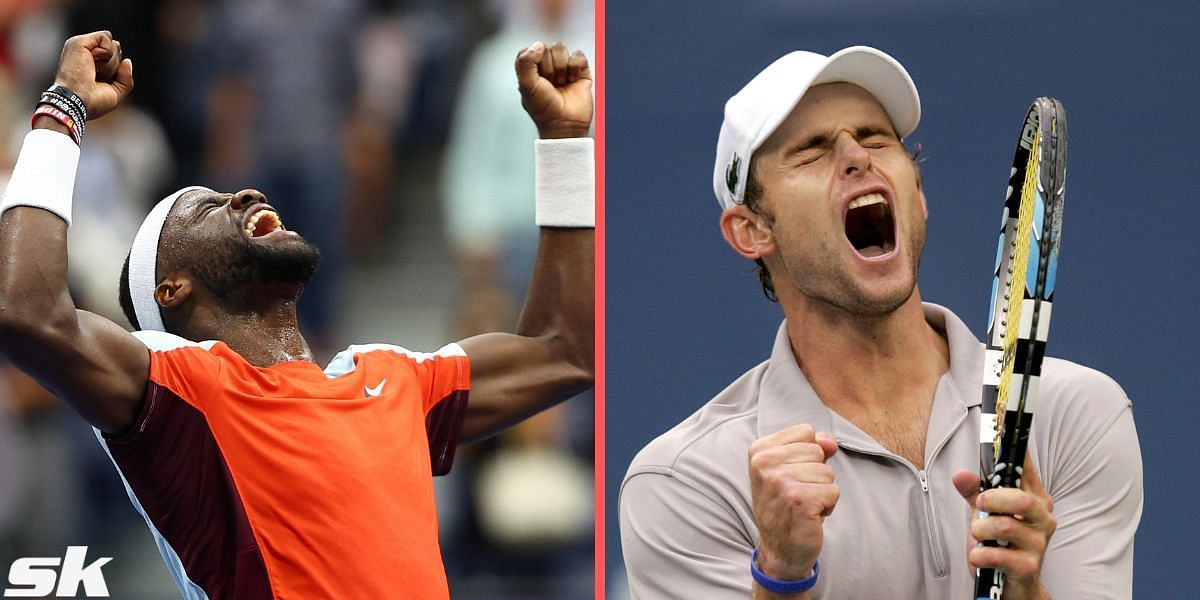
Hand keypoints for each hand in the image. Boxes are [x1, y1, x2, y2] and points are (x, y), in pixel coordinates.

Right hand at [53, 31, 133, 120]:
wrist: (76, 102)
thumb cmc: (92, 102)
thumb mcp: (116, 93)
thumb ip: (125, 79)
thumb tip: (127, 60)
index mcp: (91, 63)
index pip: (115, 55)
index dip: (116, 69)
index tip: (102, 81)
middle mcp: (85, 52)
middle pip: (116, 48)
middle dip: (114, 65)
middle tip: (98, 76)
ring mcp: (81, 46)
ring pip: (112, 43)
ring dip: (110, 62)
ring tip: (94, 71)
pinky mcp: (79, 42)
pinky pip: (105, 37)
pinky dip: (106, 52)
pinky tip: (93, 61)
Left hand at [514, 41, 591, 138]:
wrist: (565, 123)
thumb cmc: (544, 108)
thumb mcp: (526, 85)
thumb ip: (526, 61)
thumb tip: (539, 45)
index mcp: (531, 69)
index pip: (530, 49)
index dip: (533, 59)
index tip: (535, 77)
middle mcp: (547, 66)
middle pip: (546, 47)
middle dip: (548, 67)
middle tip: (550, 84)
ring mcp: (564, 68)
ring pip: (561, 48)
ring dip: (561, 68)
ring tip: (562, 83)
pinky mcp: (580, 70)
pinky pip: (578, 54)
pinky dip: (575, 67)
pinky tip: (573, 81)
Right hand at [749, 424, 839, 581]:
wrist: (779, 548)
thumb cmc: (786, 504)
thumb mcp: (791, 468)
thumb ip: (811, 447)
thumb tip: (830, 443)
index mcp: (760, 450)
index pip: (806, 431)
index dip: (808, 454)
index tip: (791, 474)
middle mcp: (765, 462)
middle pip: (818, 450)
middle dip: (816, 473)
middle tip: (797, 493)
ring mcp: (780, 481)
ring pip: (828, 472)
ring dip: (822, 491)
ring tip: (803, 504)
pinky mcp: (799, 500)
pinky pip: (833, 491)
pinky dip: (828, 506)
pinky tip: (809, 515)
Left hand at [953, 454, 1055, 599]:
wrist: (1014, 587)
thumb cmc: (1000, 543)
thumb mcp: (984, 514)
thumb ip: (973, 493)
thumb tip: (961, 475)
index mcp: (1034, 499)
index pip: (1026, 468)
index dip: (1015, 445)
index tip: (1005, 420)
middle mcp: (1042, 518)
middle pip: (1020, 498)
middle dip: (992, 498)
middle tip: (980, 503)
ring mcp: (1038, 544)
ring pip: (1005, 525)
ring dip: (980, 529)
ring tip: (976, 535)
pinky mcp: (1028, 567)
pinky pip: (998, 556)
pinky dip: (979, 555)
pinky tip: (977, 557)